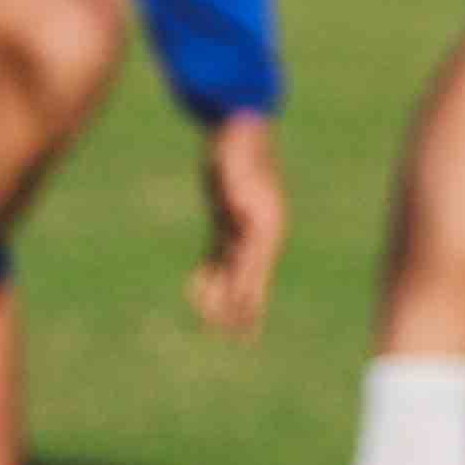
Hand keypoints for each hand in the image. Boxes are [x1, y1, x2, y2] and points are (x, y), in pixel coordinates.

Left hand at [190, 113, 286, 338]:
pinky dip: (210, 275)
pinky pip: (218, 255)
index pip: (257, 267)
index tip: (244, 324)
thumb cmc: (238, 142)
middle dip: (243, 308)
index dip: (248, 295)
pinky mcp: (227, 221)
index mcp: (267, 221)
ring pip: (234, 271)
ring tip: (214, 327)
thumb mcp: (235, 163)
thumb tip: (238, 210)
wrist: (238, 123)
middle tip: (237, 340)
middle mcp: (260, 230)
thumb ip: (237, 186)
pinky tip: (197, 290)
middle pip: (250, 276)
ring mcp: (244, 226)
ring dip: (225, 298)